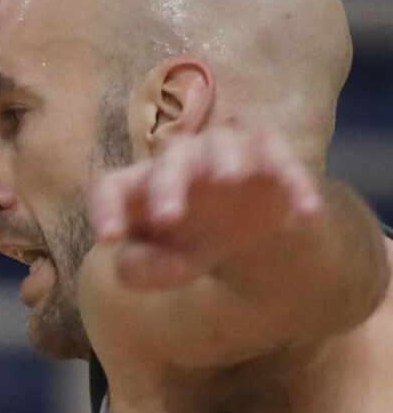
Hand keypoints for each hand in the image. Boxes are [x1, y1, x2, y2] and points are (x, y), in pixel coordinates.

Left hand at [90, 125, 323, 291]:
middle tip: (168, 218)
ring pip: (223, 144)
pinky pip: (284, 162)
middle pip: (170, 161)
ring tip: (229, 180)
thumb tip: (141, 262)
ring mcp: (227, 152)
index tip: (109, 239)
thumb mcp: (158, 265)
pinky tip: (307, 213)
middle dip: (167, 186)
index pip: (111, 187)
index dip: (106, 209)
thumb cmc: (184, 242)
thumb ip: (138, 269)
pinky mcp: (271, 156)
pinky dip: (296, 184)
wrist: (240, 232)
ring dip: (225, 159)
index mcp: (139, 186)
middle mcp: (180, 160)